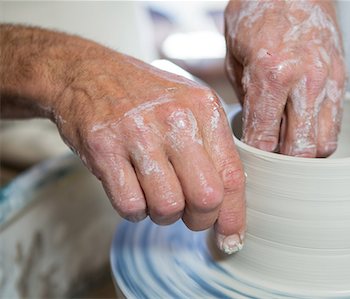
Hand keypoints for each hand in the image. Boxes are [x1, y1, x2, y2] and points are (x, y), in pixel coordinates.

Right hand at [54, 52, 245, 253]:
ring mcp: (137, 133)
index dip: (234, 215)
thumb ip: (212, 147)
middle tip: (189, 215)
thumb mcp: (189, 105)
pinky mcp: (103, 148)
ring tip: (156, 196)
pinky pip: (130, 205)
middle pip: (205, 197)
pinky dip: (135, 211)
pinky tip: (134, 192)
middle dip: (199, 220)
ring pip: (167, 206)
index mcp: (204, 108)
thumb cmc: (145, 96)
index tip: (231, 238)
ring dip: (164, 215)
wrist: (87, 73)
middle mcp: (175, 119)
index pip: (232, 175)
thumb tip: (228, 201)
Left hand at [225, 0, 345, 156]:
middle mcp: (305, 81)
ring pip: (325, 143)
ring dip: (306, 152)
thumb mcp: (235, 55)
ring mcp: (328, 80)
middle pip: (301, 150)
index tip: (251, 158)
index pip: (264, 138)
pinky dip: (320, 134)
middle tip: (270, 157)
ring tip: (288, 144)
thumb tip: (253, 131)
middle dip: (283, 162)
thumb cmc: (257, 14)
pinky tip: (304, 128)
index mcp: (271, 73)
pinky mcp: (342, 78)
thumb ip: (246, 98)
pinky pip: (336, 123)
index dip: (256, 155)